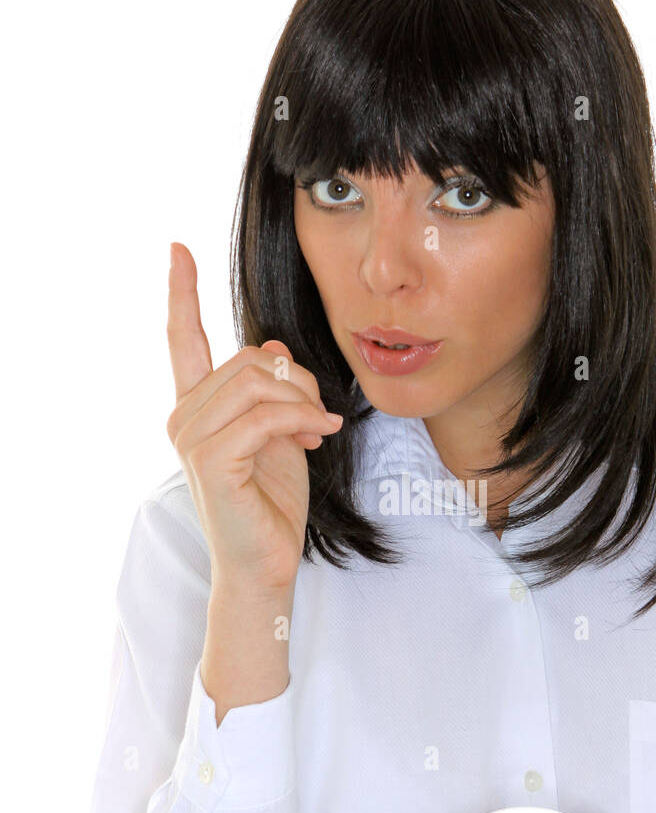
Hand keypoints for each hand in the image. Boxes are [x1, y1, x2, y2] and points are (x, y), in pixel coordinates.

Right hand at [165, 242, 343, 592]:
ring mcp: (190, 438)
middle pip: (247, 358)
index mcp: (197, 407)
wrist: (267, 564)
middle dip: (296, 379)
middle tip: (320, 414)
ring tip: (320, 430)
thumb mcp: (280, 433)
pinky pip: (263, 415)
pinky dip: (300, 421)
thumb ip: (272, 391)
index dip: (182, 292)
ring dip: (303, 402)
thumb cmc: (272, 503)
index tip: (177, 248)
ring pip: (257, 383)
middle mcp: (184, 417)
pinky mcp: (209, 460)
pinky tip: (319, 438)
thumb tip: (270, 347)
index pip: (184, 339)